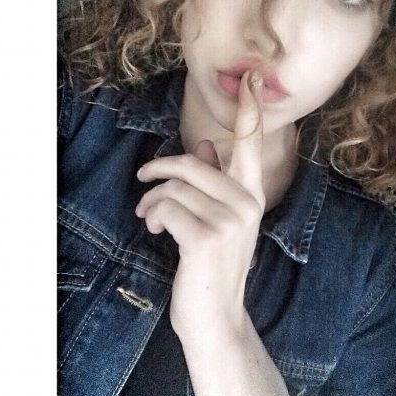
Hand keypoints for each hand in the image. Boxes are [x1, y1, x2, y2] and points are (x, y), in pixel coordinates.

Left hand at [135, 70, 264, 341]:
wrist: (216, 318)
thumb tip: (209, 146)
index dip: (250, 110)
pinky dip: (152, 216)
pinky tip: (155, 231)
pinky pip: (165, 207)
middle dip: (159, 168)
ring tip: (149, 218)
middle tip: (143, 179)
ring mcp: (229, 221)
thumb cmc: (214, 266)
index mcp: (252, 195)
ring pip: (174, 186)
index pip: (252, 144)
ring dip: (152, 200)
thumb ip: (216, 182)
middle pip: (193, 162)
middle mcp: (247, 203)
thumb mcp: (221, 222)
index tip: (251, 77)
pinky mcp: (206, 238)